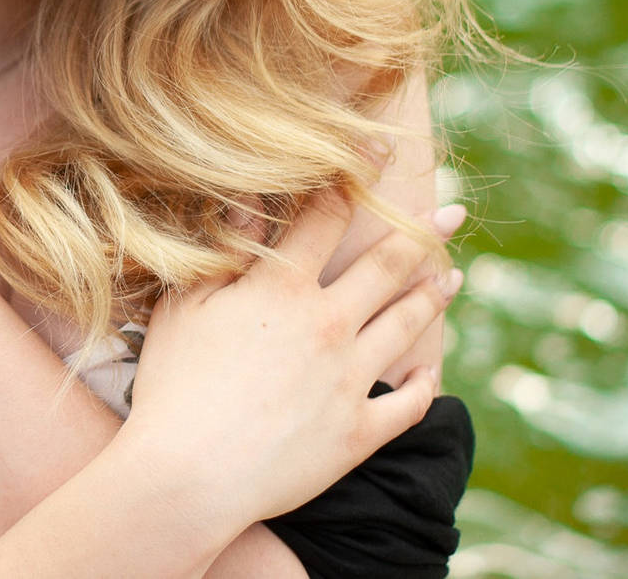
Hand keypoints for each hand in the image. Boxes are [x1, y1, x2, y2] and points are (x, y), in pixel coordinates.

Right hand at [117, 189, 462, 534]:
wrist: (187, 476)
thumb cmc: (173, 385)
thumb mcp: (185, 305)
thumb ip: (226, 252)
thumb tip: (250, 197)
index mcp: (282, 289)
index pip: (327, 215)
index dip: (354, 176)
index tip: (377, 151)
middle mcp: (328, 325)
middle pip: (388, 265)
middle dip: (423, 231)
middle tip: (452, 211)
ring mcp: (349, 380)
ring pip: (408, 324)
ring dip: (434, 295)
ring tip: (453, 276)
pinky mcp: (359, 434)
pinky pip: (409, 404)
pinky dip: (424, 383)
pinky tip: (430, 370)